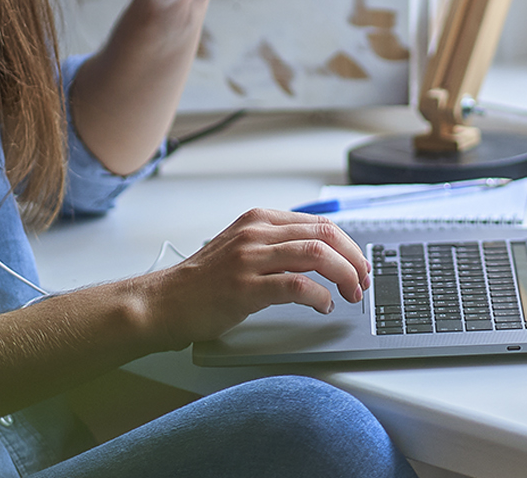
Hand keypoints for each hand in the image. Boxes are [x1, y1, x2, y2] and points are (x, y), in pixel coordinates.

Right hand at [136, 209, 371, 348]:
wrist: (163, 302)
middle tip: (363, 281)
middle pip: (325, 235)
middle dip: (354, 259)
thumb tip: (322, 255)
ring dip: (344, 276)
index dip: (348, 245)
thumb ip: (275, 245)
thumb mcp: (241, 248)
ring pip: (316, 256)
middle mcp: (256, 233)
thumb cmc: (202, 282)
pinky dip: (319, 297)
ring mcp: (250, 259)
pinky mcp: (245, 288)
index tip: (360, 264)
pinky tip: (323, 306)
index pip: (320, 223)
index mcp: (258, 220)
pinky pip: (297, 286)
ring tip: (351, 294)